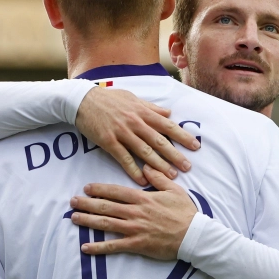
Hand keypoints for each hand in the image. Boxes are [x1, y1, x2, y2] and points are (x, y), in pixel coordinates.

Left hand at [71, 167, 197, 260]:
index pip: (116, 191)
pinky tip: (85, 248)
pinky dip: (98, 247)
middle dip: (87, 204)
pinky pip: (114, 246)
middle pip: (106, 206)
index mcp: (143, 198)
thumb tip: (146, 167)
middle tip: (72, 202)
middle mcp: (135, 212)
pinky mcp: (137, 244)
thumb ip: (158, 178)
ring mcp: (135, 229)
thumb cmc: (185, 213)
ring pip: (106, 224)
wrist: (193, 235)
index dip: (100, 189)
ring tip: (74, 219)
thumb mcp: (174, 190)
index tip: (87, 188)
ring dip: (88, 221)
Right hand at [75, 87, 199, 185]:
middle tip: (187, 167)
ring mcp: (122, 133)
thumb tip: (169, 113)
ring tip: (171, 176)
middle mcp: (136, 122)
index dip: (183, 136)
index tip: (195, 146)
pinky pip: (124, 159)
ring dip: (159, 165)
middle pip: (159, 141)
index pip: (168, 125)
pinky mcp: (109, 141)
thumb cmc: (109, 98)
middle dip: (175, 155)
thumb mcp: (133, 98)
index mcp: (143, 112)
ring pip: (144, 152)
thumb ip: (151, 107)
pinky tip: (143, 180)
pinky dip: (134, 170)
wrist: (83, 100)